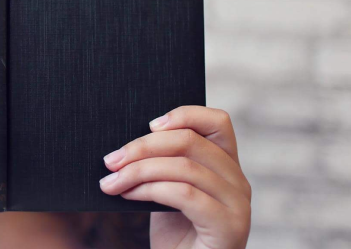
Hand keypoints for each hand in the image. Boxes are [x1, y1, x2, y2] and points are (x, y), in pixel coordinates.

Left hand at [99, 106, 250, 248]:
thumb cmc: (176, 237)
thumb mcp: (168, 192)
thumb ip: (163, 165)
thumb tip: (127, 143)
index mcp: (227, 166)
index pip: (217, 122)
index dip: (183, 115)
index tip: (149, 124)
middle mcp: (239, 181)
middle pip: (192, 141)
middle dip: (143, 147)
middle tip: (111, 160)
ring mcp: (238, 204)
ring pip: (185, 167)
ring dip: (139, 170)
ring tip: (112, 182)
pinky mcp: (230, 226)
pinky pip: (185, 194)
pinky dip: (150, 190)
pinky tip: (129, 195)